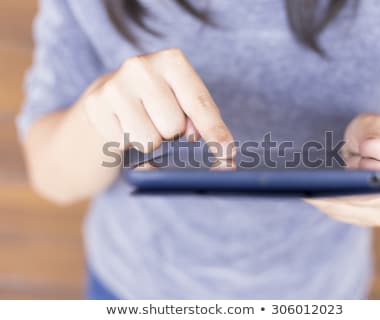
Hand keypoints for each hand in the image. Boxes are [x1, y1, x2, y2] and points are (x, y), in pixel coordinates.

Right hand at [83, 48, 234, 164]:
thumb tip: (224, 155)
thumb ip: (201, 121)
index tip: (228, 154)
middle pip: (174, 127)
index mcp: (172, 61)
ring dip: (151, 141)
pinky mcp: (96, 106)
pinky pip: (125, 145)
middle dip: (172, 133)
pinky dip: (128, 143)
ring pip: (150, 141)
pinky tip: (123, 125)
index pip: (199, 103)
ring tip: (142, 123)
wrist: (109, 97)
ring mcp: (116, 85)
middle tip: (160, 121)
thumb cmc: (156, 101)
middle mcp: (142, 67)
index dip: (215, 132)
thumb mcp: (181, 100)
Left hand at [305, 113, 379, 226]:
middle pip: (361, 204)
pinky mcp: (362, 216)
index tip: (335, 180)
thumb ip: (376, 134)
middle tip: (308, 185)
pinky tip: (306, 192)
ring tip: (302, 188)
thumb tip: (374, 149)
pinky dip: (322, 202)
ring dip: (324, 200)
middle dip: (334, 195)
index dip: (361, 187)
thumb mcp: (378, 124)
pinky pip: (338, 213)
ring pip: (346, 211)